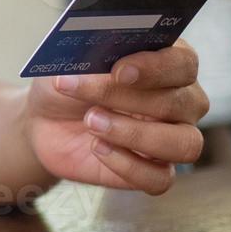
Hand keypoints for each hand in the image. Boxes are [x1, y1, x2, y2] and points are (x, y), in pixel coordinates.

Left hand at [23, 41, 208, 194]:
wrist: (46, 120)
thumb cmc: (69, 81)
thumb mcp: (73, 62)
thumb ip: (94, 54)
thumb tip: (102, 53)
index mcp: (169, 62)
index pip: (183, 63)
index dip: (155, 67)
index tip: (120, 71)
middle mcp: (182, 101)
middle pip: (180, 103)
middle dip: (130, 100)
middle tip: (91, 102)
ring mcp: (173, 138)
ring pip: (184, 144)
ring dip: (136, 135)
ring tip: (92, 122)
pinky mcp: (156, 171)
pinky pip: (160, 178)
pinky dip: (128, 166)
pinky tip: (97, 148)